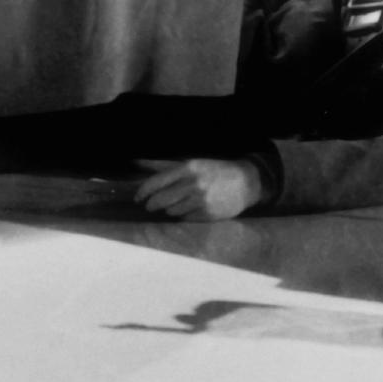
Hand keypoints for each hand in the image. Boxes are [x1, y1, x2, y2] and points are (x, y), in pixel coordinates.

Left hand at [133, 156, 264, 219]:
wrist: (245, 182)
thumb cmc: (214, 171)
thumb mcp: (191, 163)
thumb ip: (163, 165)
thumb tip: (137, 162)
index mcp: (188, 168)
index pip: (157, 182)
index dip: (143, 191)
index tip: (137, 198)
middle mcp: (194, 184)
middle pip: (161, 200)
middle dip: (152, 204)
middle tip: (151, 205)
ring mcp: (201, 201)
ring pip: (171, 211)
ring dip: (169, 209)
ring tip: (177, 204)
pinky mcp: (208, 215)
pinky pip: (185, 219)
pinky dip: (183, 215)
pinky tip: (191, 208)